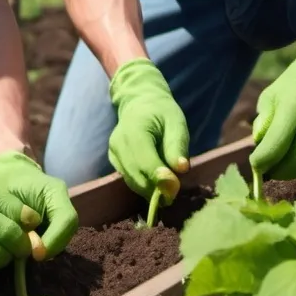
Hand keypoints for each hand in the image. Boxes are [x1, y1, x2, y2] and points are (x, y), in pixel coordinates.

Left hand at [0, 149, 78, 257]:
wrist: (5, 177)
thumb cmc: (3, 185)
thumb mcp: (5, 199)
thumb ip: (18, 219)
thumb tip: (32, 247)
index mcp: (54, 191)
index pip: (66, 219)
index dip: (54, 240)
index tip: (36, 255)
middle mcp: (62, 202)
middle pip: (67, 232)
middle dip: (50, 248)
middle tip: (29, 257)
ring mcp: (60, 214)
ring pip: (62, 239)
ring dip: (46, 250)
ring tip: (26, 253)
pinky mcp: (55, 224)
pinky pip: (54, 241)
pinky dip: (43, 249)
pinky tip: (27, 250)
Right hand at [107, 58, 189, 200]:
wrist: (140, 103)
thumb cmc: (162, 112)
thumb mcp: (176, 122)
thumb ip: (177, 145)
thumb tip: (181, 168)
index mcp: (134, 130)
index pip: (145, 161)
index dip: (159, 178)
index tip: (175, 188)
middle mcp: (118, 142)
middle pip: (136, 176)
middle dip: (156, 188)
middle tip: (175, 192)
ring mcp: (113, 152)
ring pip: (132, 181)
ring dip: (150, 189)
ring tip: (168, 187)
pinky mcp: (114, 160)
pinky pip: (129, 179)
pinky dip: (143, 184)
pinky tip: (155, 179)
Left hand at [249, 26, 295, 181]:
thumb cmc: (293, 85)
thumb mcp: (271, 94)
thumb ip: (264, 119)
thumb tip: (259, 144)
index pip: (278, 141)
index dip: (264, 159)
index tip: (254, 164)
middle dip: (277, 169)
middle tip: (264, 171)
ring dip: (290, 171)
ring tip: (276, 169)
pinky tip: (292, 163)